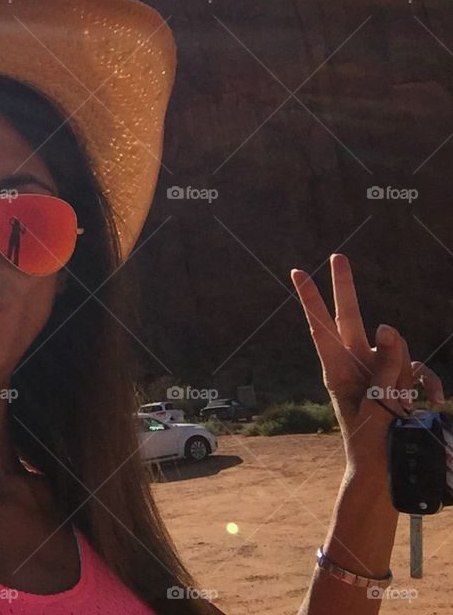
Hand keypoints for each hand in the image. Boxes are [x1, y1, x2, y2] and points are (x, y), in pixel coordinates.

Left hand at [290, 253, 444, 476]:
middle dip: (345, 288)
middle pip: (351, 319)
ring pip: (397, 348)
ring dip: (408, 372)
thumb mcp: (377, 405)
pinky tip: (433, 403)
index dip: (311, 299)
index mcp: (337, 370)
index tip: (297, 272)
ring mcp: (378, 371)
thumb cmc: (372, 444)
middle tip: (338, 255)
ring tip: (402, 407)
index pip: (321, 327)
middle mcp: (355, 364)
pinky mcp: (399, 381)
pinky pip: (417, 369)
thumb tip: (387, 327)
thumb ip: (385, 367)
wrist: (385, 475)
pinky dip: (428, 384)